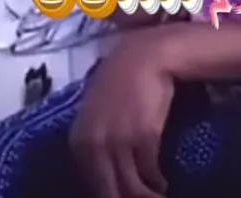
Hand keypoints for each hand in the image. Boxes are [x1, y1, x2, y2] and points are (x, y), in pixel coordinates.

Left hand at [70, 29, 174, 197]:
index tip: (118, 193)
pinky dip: (156, 182)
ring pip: (131, 187)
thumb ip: (94, 137)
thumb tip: (101, 164)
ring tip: (155, 196)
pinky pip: (150, 172)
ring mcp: (120, 143)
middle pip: (108, 191)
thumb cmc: (121, 77)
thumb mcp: (96, 109)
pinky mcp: (145, 138)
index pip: (89, 183)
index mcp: (79, 139)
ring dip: (144, 196)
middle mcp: (95, 145)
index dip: (106, 193)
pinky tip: (161, 183)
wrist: (146, 55)